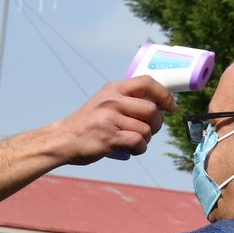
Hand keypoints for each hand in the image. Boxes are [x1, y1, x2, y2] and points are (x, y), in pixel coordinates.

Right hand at [52, 76, 174, 165]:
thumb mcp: (104, 102)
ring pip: (146, 130)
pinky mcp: (109, 138)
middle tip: (150, 130)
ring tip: (134, 142)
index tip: (171, 106)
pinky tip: (130, 150)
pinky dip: (139, 149)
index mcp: (113, 89)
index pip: (147, 83)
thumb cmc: (87, 124)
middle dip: (157, 124)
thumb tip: (158, 106)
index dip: (164, 94)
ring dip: (146, 140)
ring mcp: (110, 119)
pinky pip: (138, 143)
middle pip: (152, 110)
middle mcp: (112, 101)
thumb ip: (126, 100)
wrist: (62, 139)